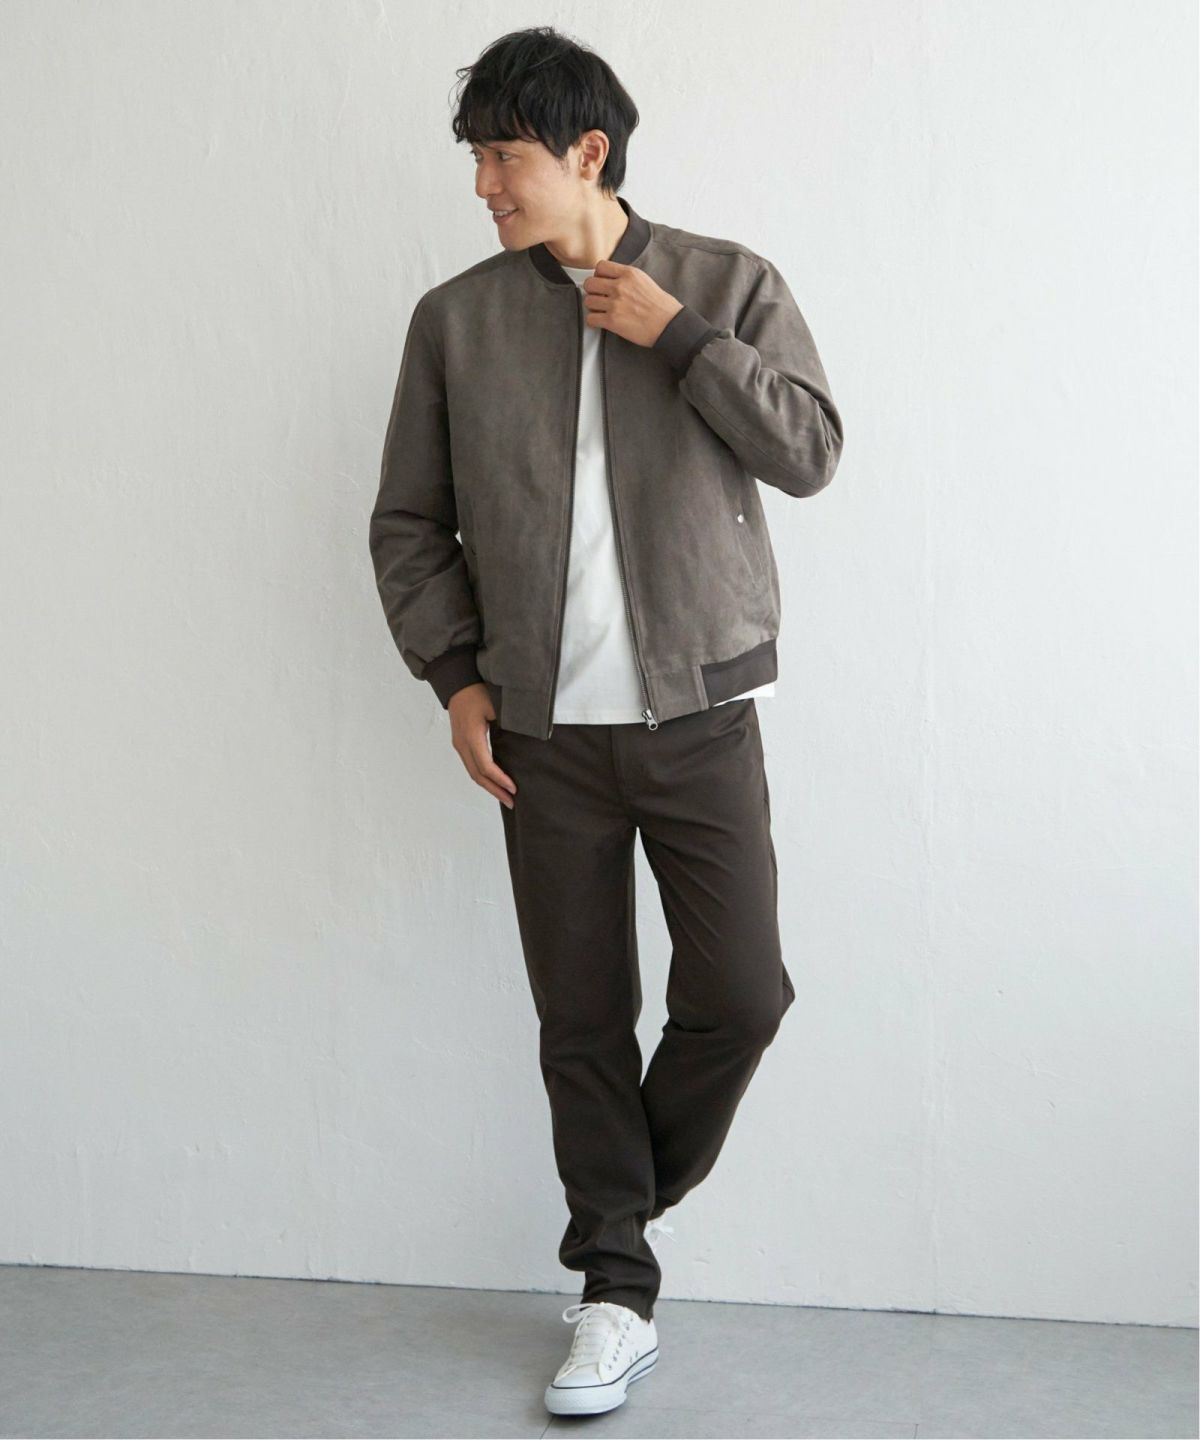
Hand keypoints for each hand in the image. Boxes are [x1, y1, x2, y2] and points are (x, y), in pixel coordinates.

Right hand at [449, 683, 516, 808]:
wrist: (458, 682)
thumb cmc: (478, 691)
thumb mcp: (496, 705)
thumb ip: (510, 724)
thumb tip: (529, 739)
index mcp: (471, 736)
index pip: (486, 766)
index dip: (500, 780)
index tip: (514, 788)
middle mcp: (462, 744)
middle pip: (477, 775)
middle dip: (494, 790)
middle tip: (511, 802)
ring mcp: (459, 744)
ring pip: (472, 772)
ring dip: (488, 786)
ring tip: (504, 796)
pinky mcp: (460, 742)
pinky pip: (471, 765)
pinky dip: (483, 776)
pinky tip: (494, 781)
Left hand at [582, 260, 683, 347]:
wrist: (668, 324)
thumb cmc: (661, 306)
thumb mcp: (645, 281)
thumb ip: (627, 278)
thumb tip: (612, 279)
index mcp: (629, 274)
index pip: (600, 267)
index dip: (598, 275)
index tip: (602, 282)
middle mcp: (620, 287)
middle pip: (590, 283)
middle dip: (592, 291)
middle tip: (599, 297)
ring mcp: (615, 304)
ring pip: (588, 301)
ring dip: (593, 307)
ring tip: (601, 310)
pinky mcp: (612, 321)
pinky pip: (590, 318)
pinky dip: (593, 321)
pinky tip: (601, 321)